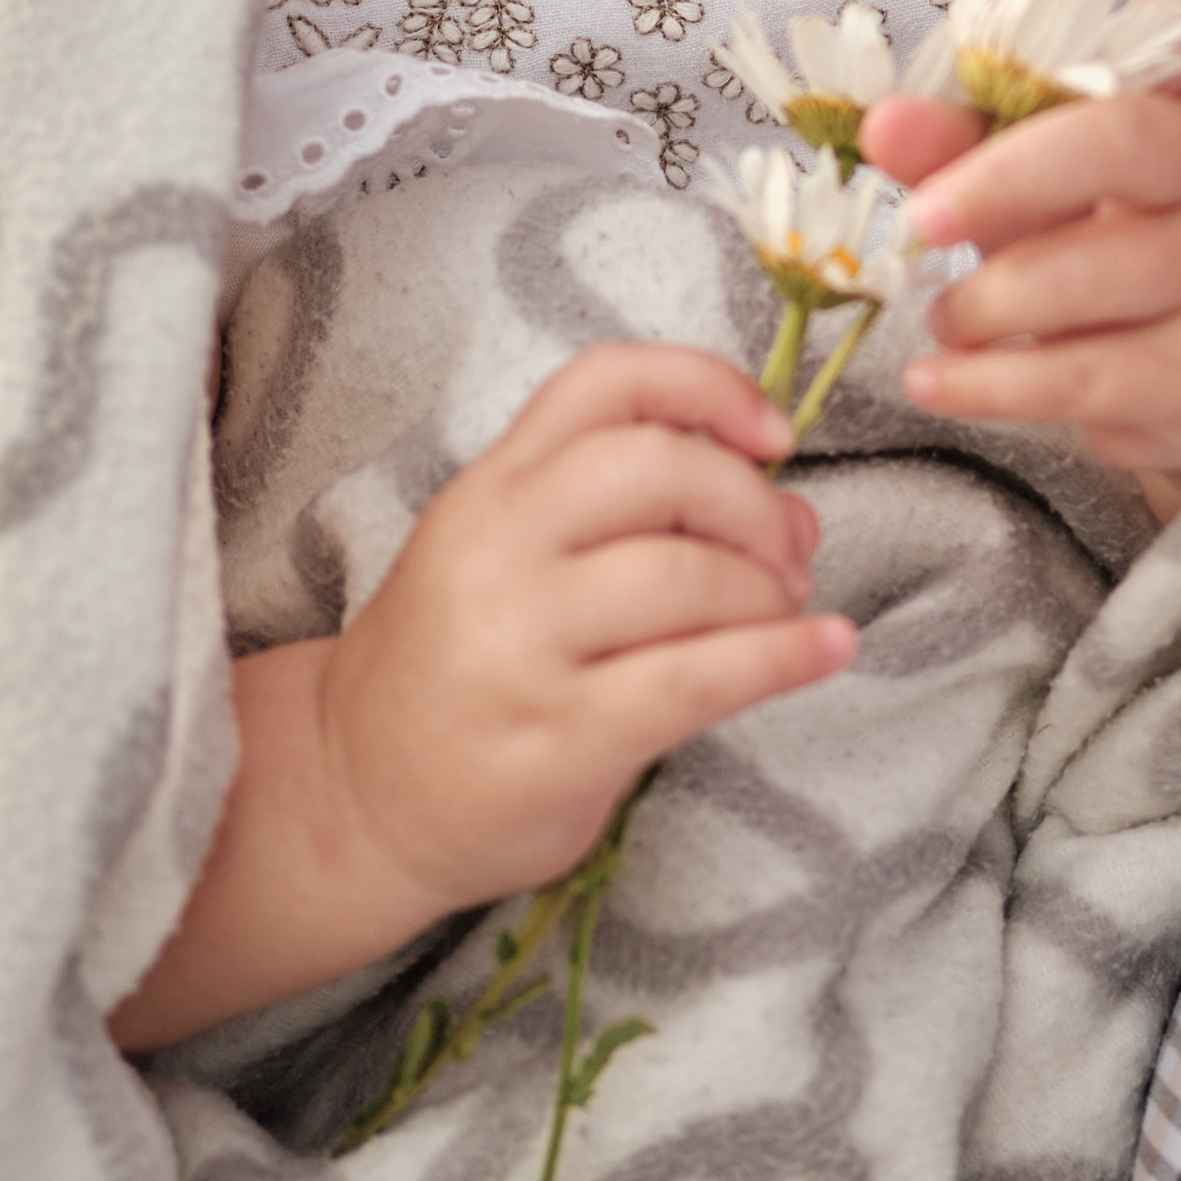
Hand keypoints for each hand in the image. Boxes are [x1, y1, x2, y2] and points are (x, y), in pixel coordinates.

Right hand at [114, 344, 852, 1049]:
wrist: (355, 798)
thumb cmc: (458, 670)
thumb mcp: (507, 558)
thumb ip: (627, 517)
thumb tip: (792, 512)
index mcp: (490, 487)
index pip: (604, 382)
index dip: (709, 385)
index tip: (774, 433)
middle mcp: (496, 549)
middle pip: (657, 465)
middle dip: (754, 501)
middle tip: (788, 553)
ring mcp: (520, 646)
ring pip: (684, 574)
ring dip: (768, 589)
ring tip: (786, 616)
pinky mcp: (556, 739)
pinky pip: (694, 680)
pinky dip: (782, 658)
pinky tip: (825, 651)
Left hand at [861, 0, 1180, 521]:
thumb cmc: (1088, 245)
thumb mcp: (1021, 180)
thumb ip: (957, 140)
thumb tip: (878, 122)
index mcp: (1177, 91)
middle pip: (1128, 143)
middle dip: (1006, 179)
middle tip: (918, 219)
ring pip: (1103, 270)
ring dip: (991, 300)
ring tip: (944, 317)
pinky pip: (1093, 375)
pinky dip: (994, 383)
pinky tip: (939, 380)